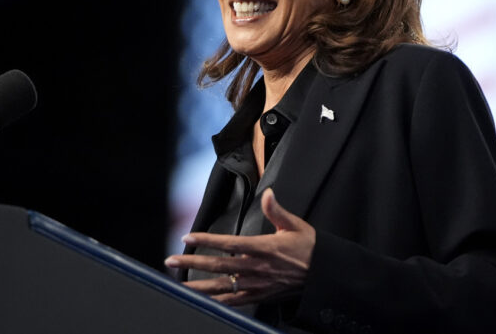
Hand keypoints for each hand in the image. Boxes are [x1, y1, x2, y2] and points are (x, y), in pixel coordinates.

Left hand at [165, 188, 315, 305]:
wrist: (324, 275)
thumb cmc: (310, 249)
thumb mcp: (295, 225)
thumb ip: (277, 210)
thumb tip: (269, 194)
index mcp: (264, 248)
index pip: (229, 244)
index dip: (206, 241)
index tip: (188, 237)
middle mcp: (256, 268)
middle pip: (218, 266)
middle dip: (192, 263)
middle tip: (171, 261)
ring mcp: (256, 285)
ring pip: (222, 287)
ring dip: (198, 286)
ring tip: (178, 284)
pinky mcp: (259, 296)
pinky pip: (234, 300)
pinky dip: (216, 300)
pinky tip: (203, 300)